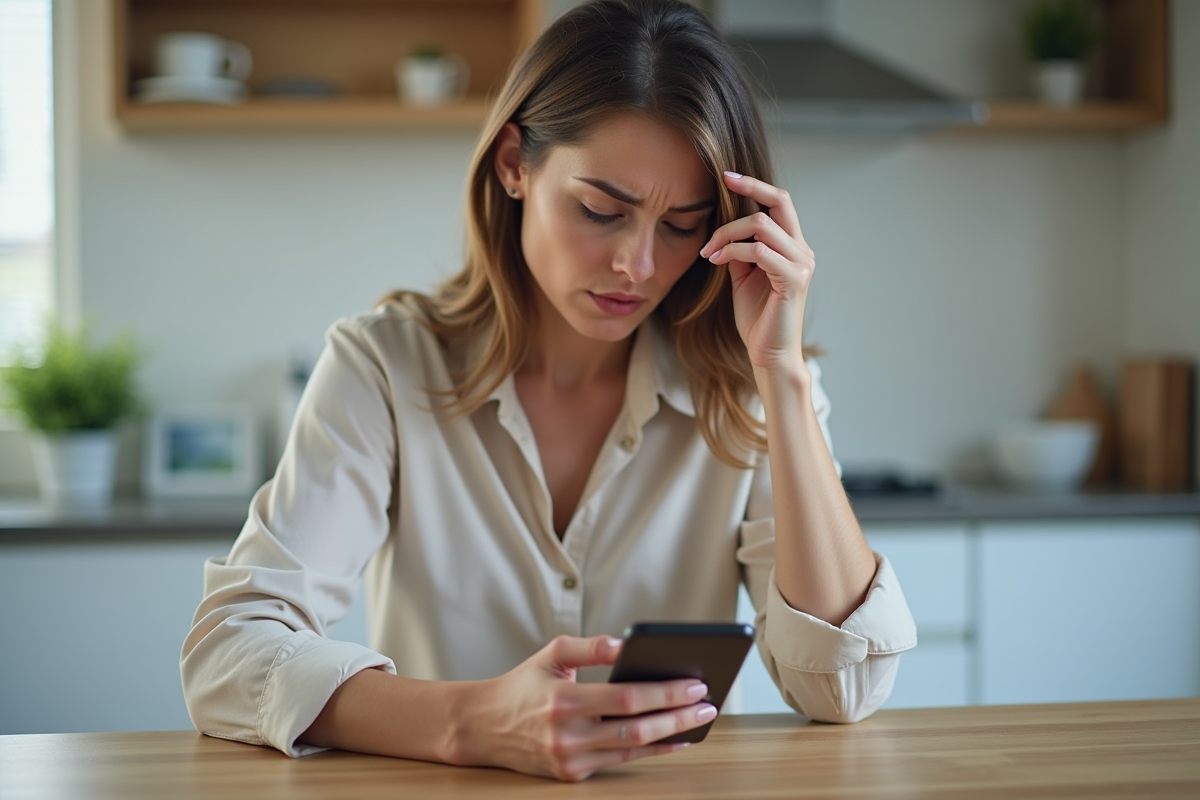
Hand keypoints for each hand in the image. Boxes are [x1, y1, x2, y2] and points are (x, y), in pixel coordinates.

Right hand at [455, 634, 713, 781]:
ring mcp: (570, 760)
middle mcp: (567, 735)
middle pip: (636, 729)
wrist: (484, 727)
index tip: (694, 683)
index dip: (664, 693)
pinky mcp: (572, 775)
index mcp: (563, 700)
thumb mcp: (551, 654)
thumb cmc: (523, 685)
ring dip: (671, 736)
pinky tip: (673, 739)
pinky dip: (650, 751)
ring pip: (632, 750)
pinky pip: (620, 762)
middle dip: (678, 717)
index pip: (626, 698)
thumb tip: (625, 643)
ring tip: (697, 720)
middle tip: (708, 704)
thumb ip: (589, 647)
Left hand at [699, 171, 814, 372]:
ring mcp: (801, 264)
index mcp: (792, 247)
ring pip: (762, 226)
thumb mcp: (743, 275)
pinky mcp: (794, 280)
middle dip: (750, 188)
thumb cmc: (757, 317)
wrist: (769, 354)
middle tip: (722, 183)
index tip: (728, 176)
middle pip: (780, 201)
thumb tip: (724, 228)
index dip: (755, 186)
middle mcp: (802, 251)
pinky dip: (733, 251)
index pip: (779, 204)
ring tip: (709, 251)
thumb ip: (739, 249)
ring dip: (727, 233)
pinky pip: (760, 252)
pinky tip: (716, 261)